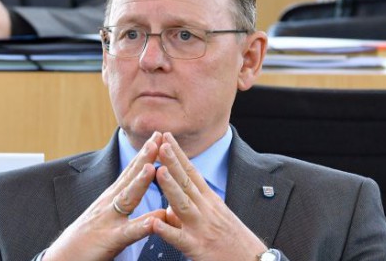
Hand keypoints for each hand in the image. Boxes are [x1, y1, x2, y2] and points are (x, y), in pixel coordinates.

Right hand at [44, 132, 166, 260]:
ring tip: (153, 167)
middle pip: (130, 176)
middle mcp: (109, 204)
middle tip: (159, 137)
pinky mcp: (109, 240)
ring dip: (140, 182)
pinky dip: (141, 226)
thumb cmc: (88, 242)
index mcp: (112, 199)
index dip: (146, 154)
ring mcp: (108, 220)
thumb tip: (154, 207)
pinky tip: (153, 221)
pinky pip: (128, 232)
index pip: (131, 172)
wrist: (63, 259)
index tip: (159, 137)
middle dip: (145, 157)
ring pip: (127, 198)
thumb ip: (129, 212)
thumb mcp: (110, 221)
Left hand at [152, 132, 267, 260]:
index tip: (167, 137)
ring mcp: (201, 227)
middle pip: (187, 182)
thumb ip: (188, 213)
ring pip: (183, 204)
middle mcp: (206, 210)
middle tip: (160, 142)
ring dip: (170, 187)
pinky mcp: (197, 247)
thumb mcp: (212, 220)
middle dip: (173, 162)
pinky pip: (179, 239)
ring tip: (158, 171)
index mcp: (209, 201)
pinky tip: (154, 222)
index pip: (191, 172)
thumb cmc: (231, 242)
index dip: (179, 154)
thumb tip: (167, 212)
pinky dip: (166, 230)